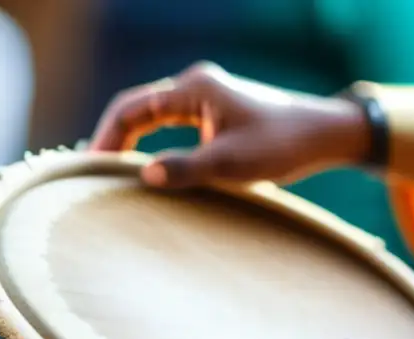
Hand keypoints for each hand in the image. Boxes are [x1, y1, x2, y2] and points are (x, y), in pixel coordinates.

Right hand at [91, 62, 370, 188]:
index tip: (90, 166)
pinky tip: (146, 167)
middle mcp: (195, 87)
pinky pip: (172, 125)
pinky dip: (152, 143)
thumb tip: (144, 176)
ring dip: (131, 142)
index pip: (132, 107)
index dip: (106, 136)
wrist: (323, 136)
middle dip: (113, 139)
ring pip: (153, 117)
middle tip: (93, 173)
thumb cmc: (282, 146)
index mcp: (194, 89)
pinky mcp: (217, 114)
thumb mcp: (232, 164)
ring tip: (110, 173)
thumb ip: (186, 168)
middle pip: (137, 109)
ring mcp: (207, 99)